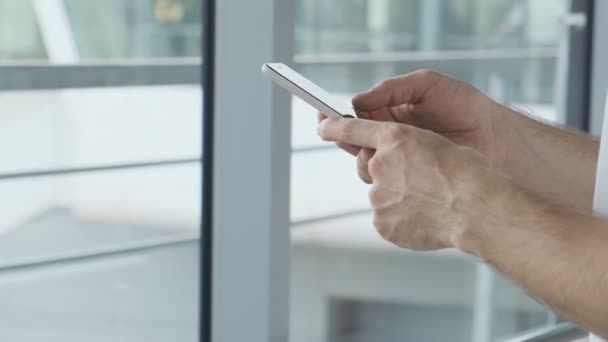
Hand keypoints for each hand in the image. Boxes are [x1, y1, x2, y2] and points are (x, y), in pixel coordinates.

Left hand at [317, 117, 518, 250]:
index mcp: (395, 138)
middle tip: (415, 181)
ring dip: (399, 199)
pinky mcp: (382, 223)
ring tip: (430, 203)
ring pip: (381, 196)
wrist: (477, 209)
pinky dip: (402, 221)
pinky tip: (426, 220)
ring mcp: (379, 196)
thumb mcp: (436, 145)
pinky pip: (387, 220)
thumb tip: (396, 167)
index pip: (352, 129)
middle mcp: (380, 164)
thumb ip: (407, 152)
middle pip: (369, 168)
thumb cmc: (468, 175)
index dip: (333, 127)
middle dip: (386, 173)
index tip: (321, 126)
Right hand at [327, 69, 507, 183]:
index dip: (336, 120)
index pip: (356, 121)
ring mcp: (401, 167)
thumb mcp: (427, 85)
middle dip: (348, 140)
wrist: (496, 140)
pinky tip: (394, 173)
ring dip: (366, 160)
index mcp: (391, 118)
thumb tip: (357, 101)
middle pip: (356, 146)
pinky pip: (384, 189)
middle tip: (349, 135)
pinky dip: (382, 182)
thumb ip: (391, 89)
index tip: (321, 115)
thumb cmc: (465, 108)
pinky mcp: (409, 186)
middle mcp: (392, 144)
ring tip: (381, 153)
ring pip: (366, 168)